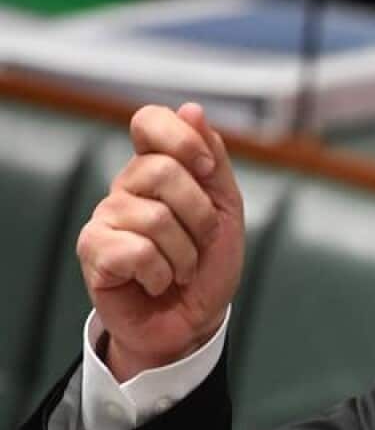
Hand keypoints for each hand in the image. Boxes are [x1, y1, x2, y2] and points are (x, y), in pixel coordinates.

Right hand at [76, 103, 243, 381]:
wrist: (195, 320)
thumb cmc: (208, 264)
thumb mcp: (225, 208)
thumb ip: (213, 160)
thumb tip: (192, 110)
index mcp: (156, 168)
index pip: (148, 120)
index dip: (182, 139)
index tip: (207, 170)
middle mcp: (126, 186)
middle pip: (163, 171)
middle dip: (200, 216)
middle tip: (200, 242)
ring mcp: (105, 217)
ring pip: (155, 218)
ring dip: (185, 254)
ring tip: (180, 269)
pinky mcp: (94, 251)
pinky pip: (136, 251)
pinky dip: (161, 274)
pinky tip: (156, 281)